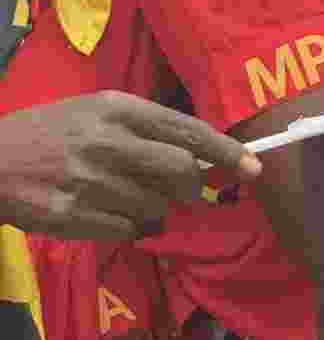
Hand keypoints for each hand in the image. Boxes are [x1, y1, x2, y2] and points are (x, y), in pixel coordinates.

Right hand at [0, 91, 260, 240]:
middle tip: (185, 191)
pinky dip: (128, 227)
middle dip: (192, 186)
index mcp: (119, 108)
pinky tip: (106, 212)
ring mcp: (90, 180)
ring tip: (127, 196)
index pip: (187, 129)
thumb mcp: (98, 112)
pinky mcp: (72, 216)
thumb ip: (145, 129)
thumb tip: (196, 158)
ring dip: (155, 210)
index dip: (224, 150)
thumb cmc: (53, 131)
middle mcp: (109, 141)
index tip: (253, 166)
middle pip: (181, 170)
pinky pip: (127, 231)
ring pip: (156, 207)